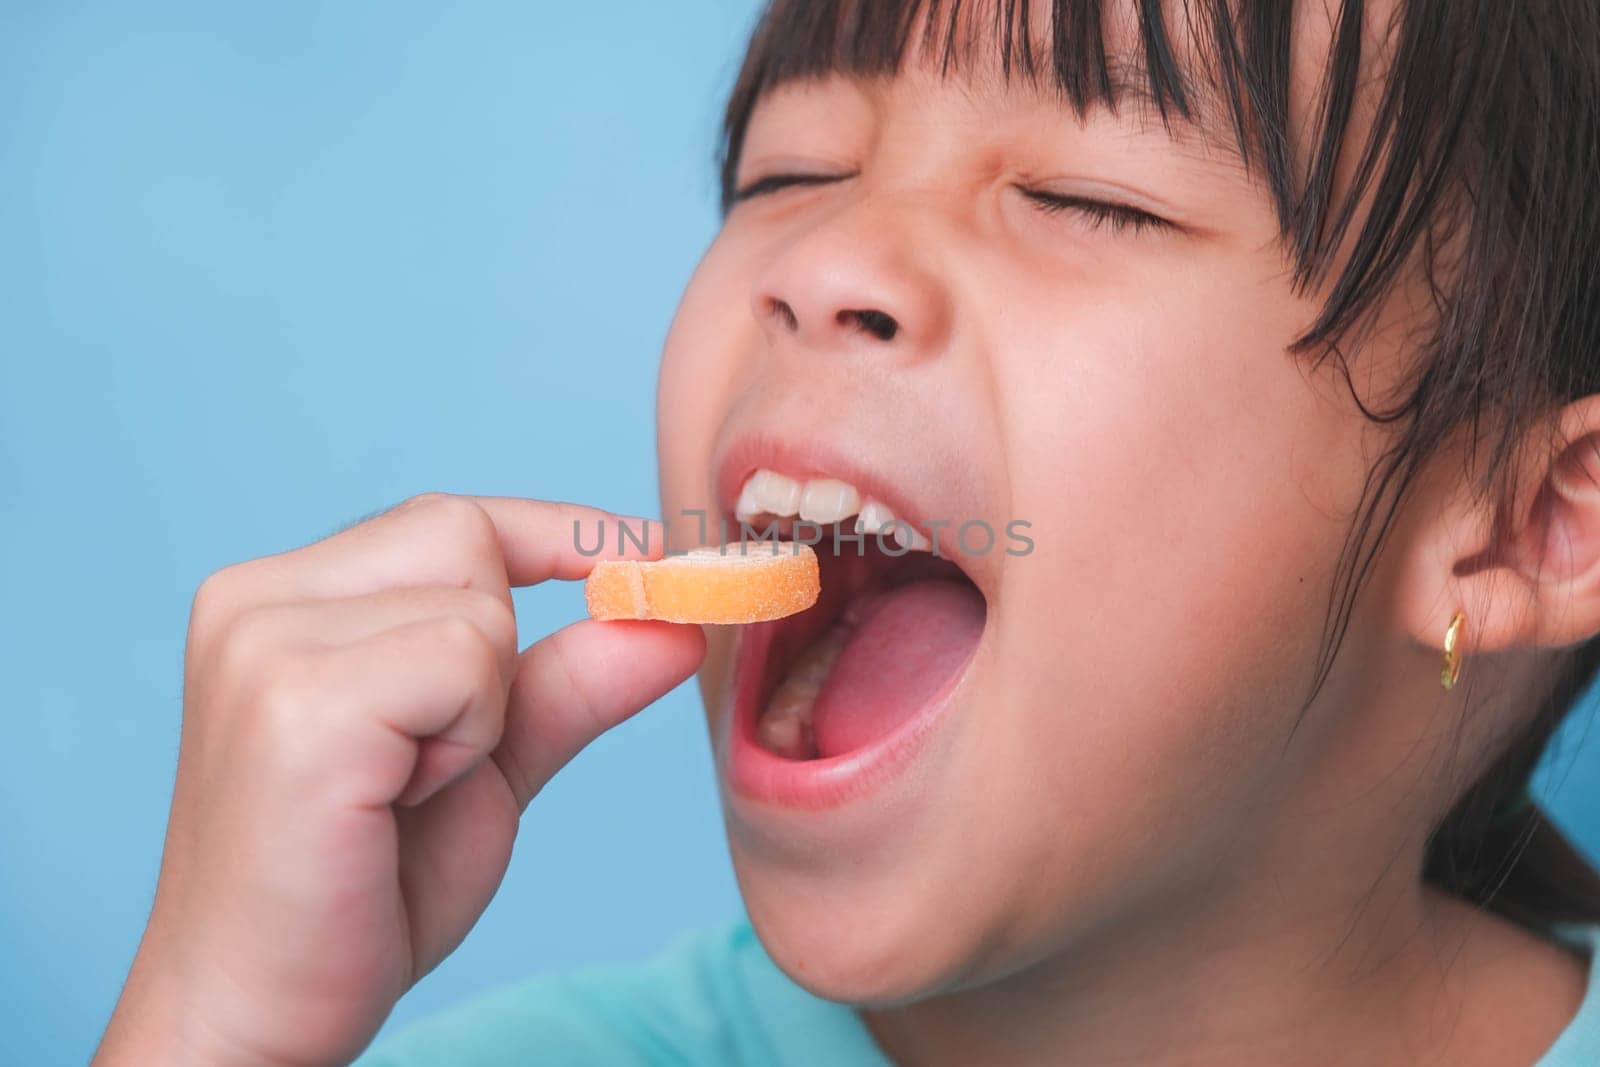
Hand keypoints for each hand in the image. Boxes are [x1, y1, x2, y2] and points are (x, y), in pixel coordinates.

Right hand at [94, 493, 704, 1064]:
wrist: (261, 1014)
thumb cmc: (361, 889)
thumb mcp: (484, 763)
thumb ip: (568, 682)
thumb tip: (678, 621)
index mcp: (277, 597)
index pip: (450, 519)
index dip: (559, 534)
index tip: (650, 556)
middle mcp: (253, 600)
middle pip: (465, 534)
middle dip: (497, 647)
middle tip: (440, 757)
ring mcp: (264, 645)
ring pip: (480, 606)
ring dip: (482, 710)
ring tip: (403, 790)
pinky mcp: (297, 707)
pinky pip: (466, 664)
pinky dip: (468, 739)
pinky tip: (396, 803)